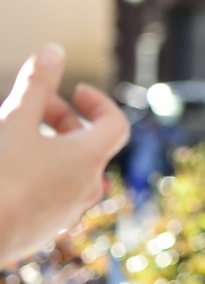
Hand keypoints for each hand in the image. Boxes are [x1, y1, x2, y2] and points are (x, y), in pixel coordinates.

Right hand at [0, 46, 128, 262]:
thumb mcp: (14, 121)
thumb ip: (37, 85)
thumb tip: (53, 50)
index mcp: (88, 160)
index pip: (116, 125)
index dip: (98, 103)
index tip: (75, 90)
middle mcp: (85, 190)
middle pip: (90, 148)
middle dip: (65, 122)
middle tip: (36, 108)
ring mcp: (65, 215)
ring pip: (69, 174)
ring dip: (52, 150)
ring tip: (19, 137)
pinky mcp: (42, 232)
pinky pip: (51, 198)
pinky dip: (39, 177)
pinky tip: (9, 171)